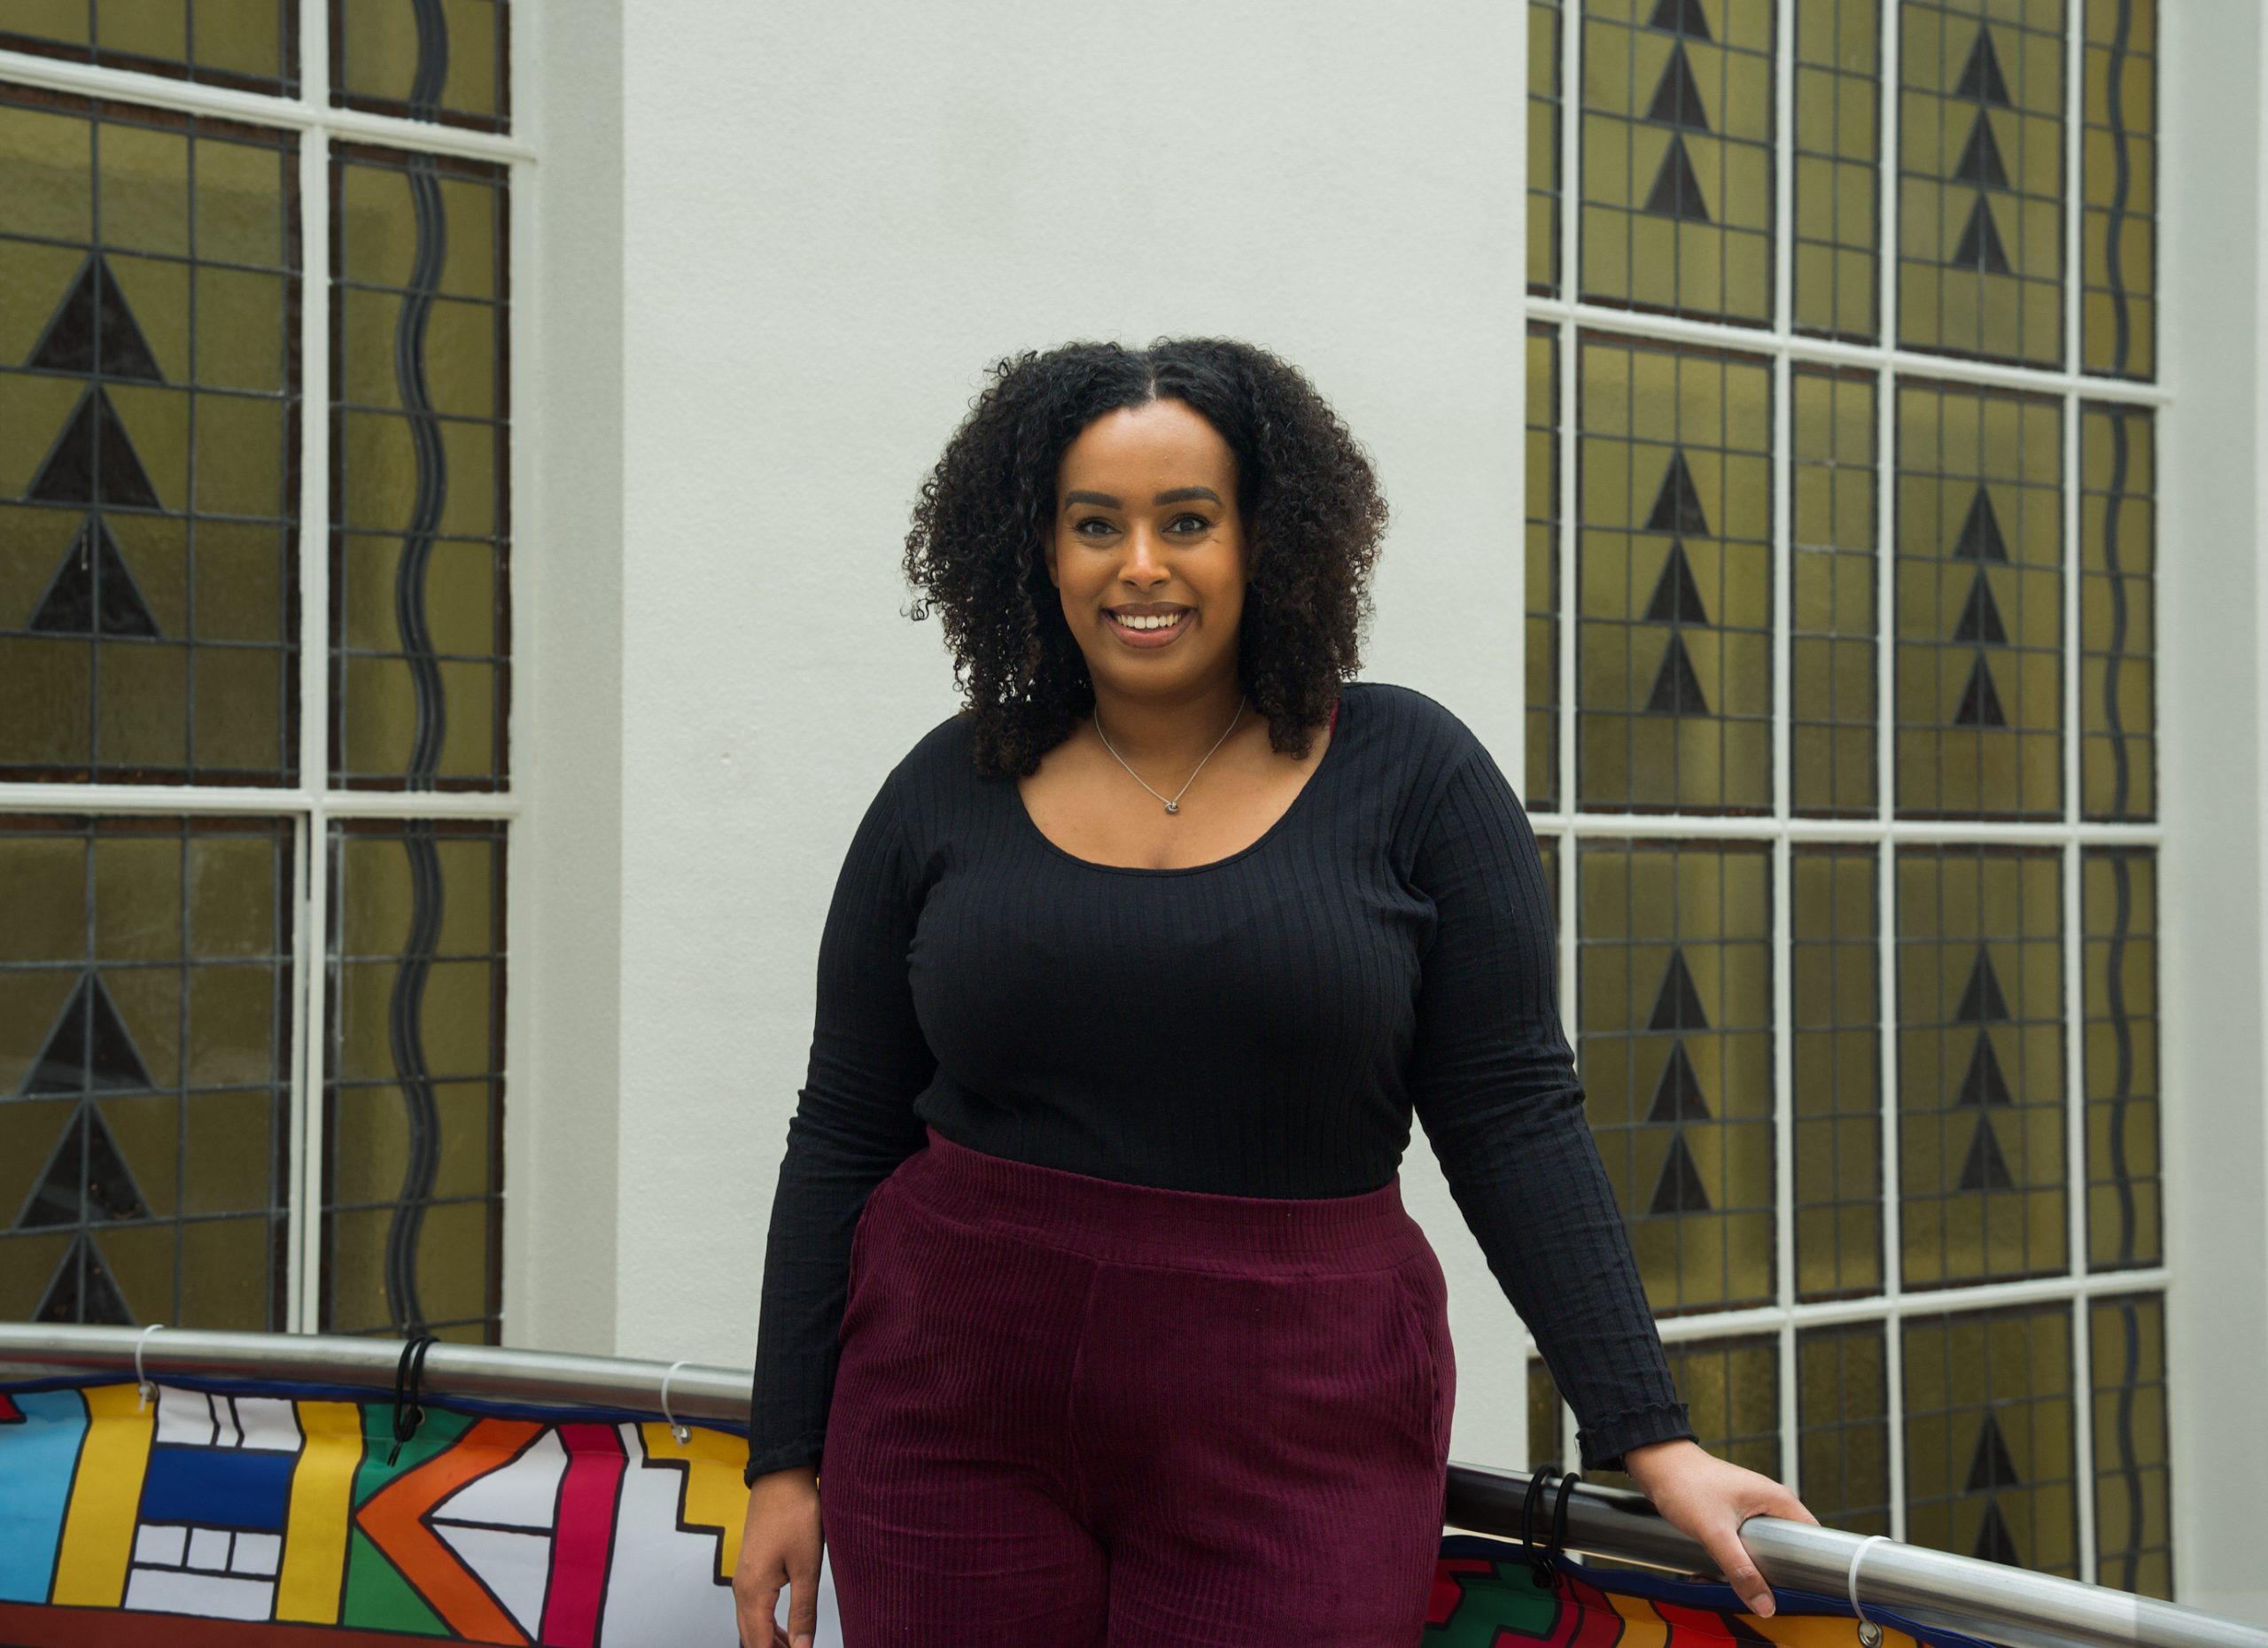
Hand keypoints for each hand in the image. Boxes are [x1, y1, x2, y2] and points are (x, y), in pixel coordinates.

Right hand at [732, 1466, 821, 1647]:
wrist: (781, 1477)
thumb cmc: (796, 1515)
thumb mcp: (807, 1567)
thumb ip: (804, 1611)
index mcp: (753, 1592)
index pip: (759, 1643)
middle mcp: (742, 1589)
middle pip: (750, 1637)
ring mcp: (744, 1577)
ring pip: (750, 1623)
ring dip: (769, 1641)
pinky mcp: (750, 1568)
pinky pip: (752, 1608)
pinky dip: (766, 1624)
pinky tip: (784, 1629)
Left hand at [1620, 1438, 1817, 1617]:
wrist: (1655, 1463)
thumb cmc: (1685, 1484)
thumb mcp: (1715, 1532)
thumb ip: (1740, 1569)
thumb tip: (1766, 1605)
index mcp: (1777, 1500)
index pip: (1814, 1537)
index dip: (1813, 1565)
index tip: (1801, 1589)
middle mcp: (1769, 1503)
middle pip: (1788, 1548)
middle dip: (1774, 1573)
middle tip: (1759, 1591)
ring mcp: (1751, 1509)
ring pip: (1763, 1550)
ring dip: (1749, 1568)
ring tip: (1730, 1581)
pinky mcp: (1733, 1515)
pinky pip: (1744, 1545)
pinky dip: (1734, 1559)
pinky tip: (1715, 1571)